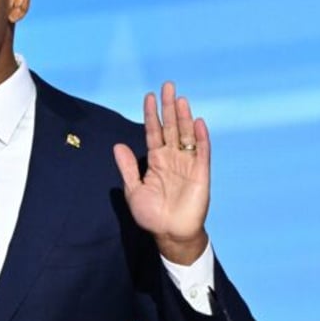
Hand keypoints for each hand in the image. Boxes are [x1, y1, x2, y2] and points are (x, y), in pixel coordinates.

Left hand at [113, 81, 209, 264]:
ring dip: (184, 117)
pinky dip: (200, 137)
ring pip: (185, 135)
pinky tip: (197, 122)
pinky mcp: (201, 173)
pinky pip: (202, 152)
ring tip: (180, 98)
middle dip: (169, 107)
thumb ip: (127, 167)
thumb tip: (118, 145)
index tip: (149, 96)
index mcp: (156, 161)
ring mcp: (188, 164)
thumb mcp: (134, 189)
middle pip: (171, 127)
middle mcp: (173, 158)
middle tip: (168, 86)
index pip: (154, 132)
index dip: (151, 115)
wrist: (170, 234)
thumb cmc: (152, 215)